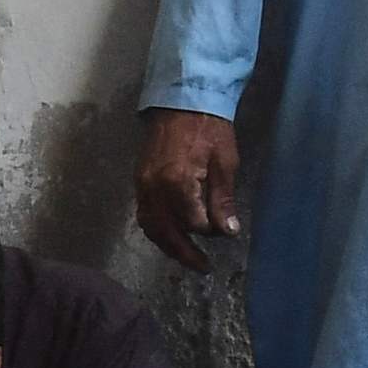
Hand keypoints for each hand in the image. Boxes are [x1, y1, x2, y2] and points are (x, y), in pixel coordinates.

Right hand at [134, 105, 240, 268]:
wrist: (182, 99)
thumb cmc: (208, 128)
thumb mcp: (225, 162)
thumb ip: (222, 199)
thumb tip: (227, 231)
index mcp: (178, 182)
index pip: (193, 222)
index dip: (210, 229)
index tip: (225, 229)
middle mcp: (154, 188)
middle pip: (166, 232)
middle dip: (184, 253)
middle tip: (202, 268)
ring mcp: (142, 185)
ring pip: (151, 226)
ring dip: (168, 245)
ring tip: (186, 257)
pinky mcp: (139, 181)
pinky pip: (145, 214)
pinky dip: (157, 229)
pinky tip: (171, 234)